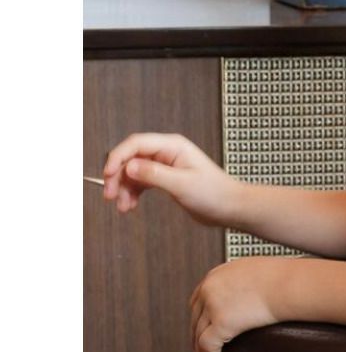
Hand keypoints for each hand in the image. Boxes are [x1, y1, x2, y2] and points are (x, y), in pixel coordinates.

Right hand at [102, 132, 241, 225]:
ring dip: (124, 188)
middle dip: (118, 176)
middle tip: (110, 196)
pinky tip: (129, 206)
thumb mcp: (182, 185)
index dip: (118, 157)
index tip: (107, 175)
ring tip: (122, 207)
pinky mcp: (166, 179)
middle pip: (131, 158)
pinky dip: (133, 193)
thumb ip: (155, 174)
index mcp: (173, 146)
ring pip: (134, 172)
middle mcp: (167, 152)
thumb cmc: (214, 193)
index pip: (136, 144)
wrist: (231, 207)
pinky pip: (141, 182)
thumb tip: (129, 166)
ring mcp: (166, 165)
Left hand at [189, 256, 288, 351]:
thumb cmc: (283, 278)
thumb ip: (241, 281)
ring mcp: (213, 305)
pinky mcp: (221, 322)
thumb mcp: (253, 271)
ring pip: (198, 334)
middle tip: (202, 350)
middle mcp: (210, 288)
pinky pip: (208, 345)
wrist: (290, 284)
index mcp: (216, 275)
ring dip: (202, 351)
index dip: (199, 318)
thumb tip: (247, 293)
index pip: (198, 300)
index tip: (201, 329)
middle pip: (195, 318)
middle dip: (197, 336)